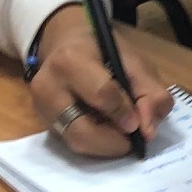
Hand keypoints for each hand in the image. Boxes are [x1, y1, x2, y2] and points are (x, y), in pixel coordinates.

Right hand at [28, 2, 173, 157]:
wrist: (66, 46)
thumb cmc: (104, 53)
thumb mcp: (135, 63)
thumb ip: (150, 94)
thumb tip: (147, 133)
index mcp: (70, 61)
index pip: (101, 94)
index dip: (124, 112)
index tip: (137, 121)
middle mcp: (47, 87)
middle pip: (81, 130)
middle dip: (113, 141)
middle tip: (131, 138)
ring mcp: (40, 108)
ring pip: (75, 142)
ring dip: (104, 145)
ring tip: (119, 132)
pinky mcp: (42, 123)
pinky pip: (71, 143)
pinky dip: (93, 144)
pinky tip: (103, 130)